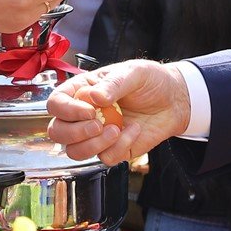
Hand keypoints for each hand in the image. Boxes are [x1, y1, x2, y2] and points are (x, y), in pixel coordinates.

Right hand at [46, 61, 189, 164]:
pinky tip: (133, 130)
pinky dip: (120, 146)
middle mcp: (84, 114)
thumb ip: (113, 83)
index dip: (67, 110)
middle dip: (75, 132)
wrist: (175, 100)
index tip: (90, 110)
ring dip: (94, 145)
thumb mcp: (133, 73)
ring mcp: (96, 135)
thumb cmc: (150, 81)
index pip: (55, 103)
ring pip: (75, 152)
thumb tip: (94, 97)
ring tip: (117, 129)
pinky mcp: (113, 149)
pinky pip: (105, 158)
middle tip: (99, 124)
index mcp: (82, 91)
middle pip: (58, 132)